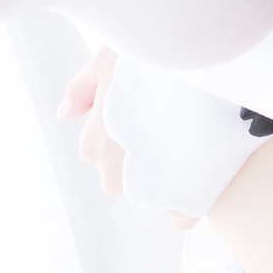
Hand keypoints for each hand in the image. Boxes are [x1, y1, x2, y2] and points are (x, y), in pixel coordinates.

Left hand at [59, 47, 198, 228]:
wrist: (207, 86)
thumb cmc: (153, 70)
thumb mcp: (107, 63)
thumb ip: (80, 90)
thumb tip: (65, 115)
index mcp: (95, 146)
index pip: (104, 143)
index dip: (132, 120)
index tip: (155, 103)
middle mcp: (116, 177)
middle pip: (129, 168)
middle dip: (150, 149)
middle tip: (177, 117)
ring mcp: (151, 196)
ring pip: (157, 188)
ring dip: (173, 169)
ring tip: (197, 135)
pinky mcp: (185, 207)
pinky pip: (184, 209)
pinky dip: (194, 194)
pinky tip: (207, 165)